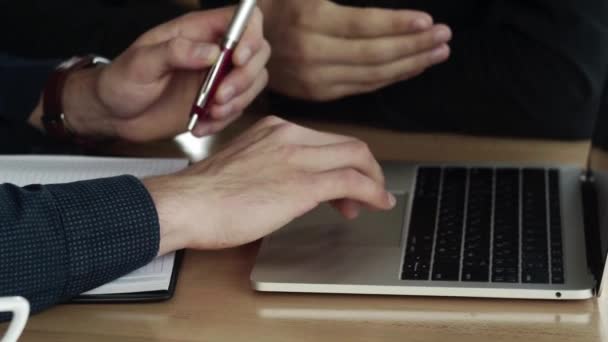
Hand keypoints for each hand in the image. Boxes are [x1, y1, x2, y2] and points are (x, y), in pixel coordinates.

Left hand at [61, 7, 269, 140]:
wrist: (112, 115)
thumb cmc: (120, 81)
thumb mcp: (140, 63)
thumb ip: (175, 52)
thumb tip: (211, 51)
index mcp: (196, 31)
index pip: (242, 19)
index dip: (250, 36)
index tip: (237, 60)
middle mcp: (213, 52)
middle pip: (258, 53)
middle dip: (245, 78)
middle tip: (219, 97)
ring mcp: (217, 78)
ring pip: (254, 82)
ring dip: (238, 102)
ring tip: (210, 113)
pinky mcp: (216, 103)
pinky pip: (238, 109)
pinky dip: (224, 121)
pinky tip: (201, 125)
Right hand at [144, 116, 395, 253]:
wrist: (186, 205)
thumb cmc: (203, 196)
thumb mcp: (241, 168)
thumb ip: (269, 168)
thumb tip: (289, 187)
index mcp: (272, 130)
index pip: (323, 140)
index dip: (342, 162)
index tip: (344, 183)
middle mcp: (288, 136)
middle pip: (347, 144)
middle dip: (365, 170)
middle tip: (366, 193)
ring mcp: (297, 157)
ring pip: (356, 157)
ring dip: (373, 180)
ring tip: (375, 199)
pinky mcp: (302, 184)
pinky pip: (352, 181)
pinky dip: (373, 191)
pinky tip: (378, 202)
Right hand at [259, 0, 450, 100]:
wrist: (243, 44)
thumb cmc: (277, 8)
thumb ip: (344, 0)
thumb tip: (384, 11)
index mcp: (310, 20)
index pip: (366, 26)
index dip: (400, 25)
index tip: (428, 22)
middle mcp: (313, 52)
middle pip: (375, 55)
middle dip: (415, 46)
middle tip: (444, 38)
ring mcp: (315, 78)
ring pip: (373, 75)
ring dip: (410, 65)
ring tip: (436, 53)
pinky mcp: (318, 93)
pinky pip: (362, 87)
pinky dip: (390, 78)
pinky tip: (410, 68)